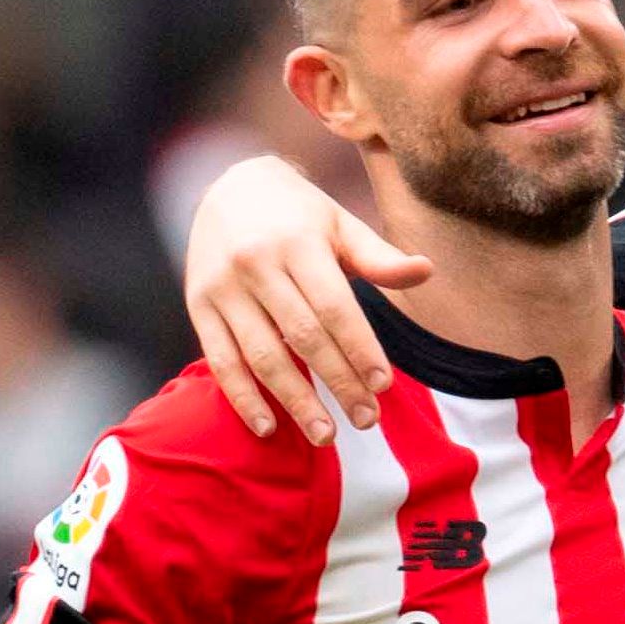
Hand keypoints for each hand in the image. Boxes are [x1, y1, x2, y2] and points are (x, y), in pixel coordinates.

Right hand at [184, 156, 432, 443]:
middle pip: (303, 336)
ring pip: (261, 355)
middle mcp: (255, 265)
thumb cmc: (300, 215)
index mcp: (297, 243)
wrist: (228, 188)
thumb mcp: (341, 225)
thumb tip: (426, 271)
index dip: (359, 347)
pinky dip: (242, 398)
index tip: (383, 385)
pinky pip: (220, 360)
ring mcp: (222, 288)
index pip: (335, 306)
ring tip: (325, 435)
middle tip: (367, 421)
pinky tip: (267, 428)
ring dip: (294, 400)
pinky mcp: (198, 307)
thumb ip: (379, 258)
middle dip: (337, 382)